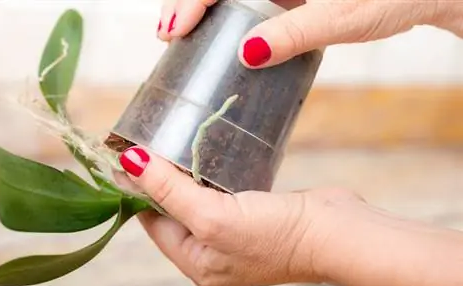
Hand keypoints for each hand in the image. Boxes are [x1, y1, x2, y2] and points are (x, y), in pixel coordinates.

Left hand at [114, 146, 365, 285]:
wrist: (337, 234)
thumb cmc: (277, 237)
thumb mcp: (212, 217)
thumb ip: (169, 191)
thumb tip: (129, 163)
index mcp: (196, 262)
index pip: (153, 223)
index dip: (138, 189)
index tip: (124, 154)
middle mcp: (212, 251)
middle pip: (173, 210)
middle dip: (159, 179)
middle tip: (147, 141)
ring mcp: (234, 232)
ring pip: (197, 198)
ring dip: (185, 173)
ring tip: (171, 141)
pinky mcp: (253, 213)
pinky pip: (221, 191)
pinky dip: (210, 172)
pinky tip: (205, 152)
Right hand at [156, 0, 460, 67]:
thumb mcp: (341, 18)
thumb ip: (293, 34)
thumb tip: (246, 55)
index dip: (191, 0)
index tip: (172, 30)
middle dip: (188, 3)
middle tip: (168, 35)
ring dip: (205, 9)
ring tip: (181, 35)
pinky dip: (229, 14)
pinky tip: (219, 34)